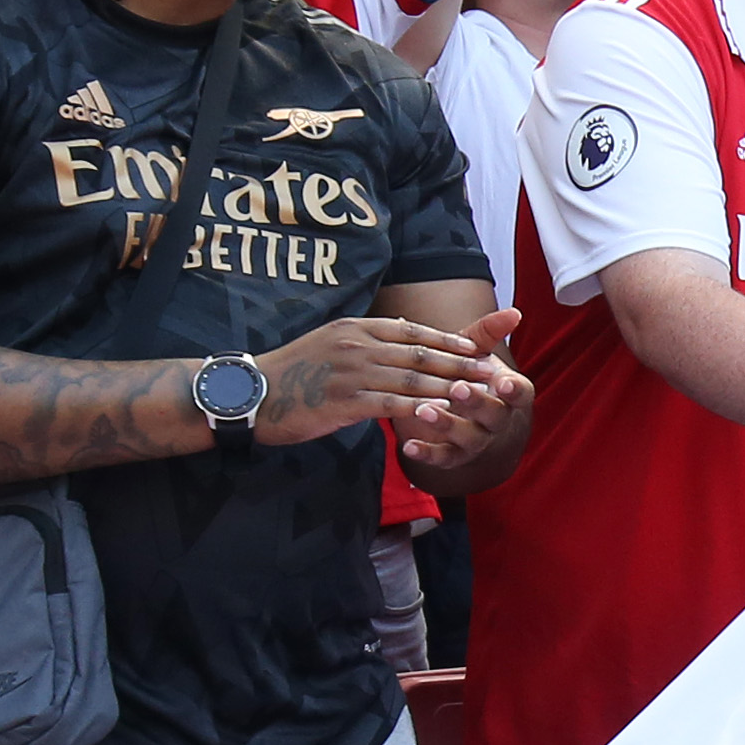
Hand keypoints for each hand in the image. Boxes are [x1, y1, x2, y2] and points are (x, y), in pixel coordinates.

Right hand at [254, 316, 510, 443]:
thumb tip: (403, 330)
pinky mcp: (343, 402)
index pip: (411, 331)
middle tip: (492, 371)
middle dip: (460, 363)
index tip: (477, 348)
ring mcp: (351, 373)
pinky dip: (420, 410)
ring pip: (411, 379)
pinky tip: (443, 416)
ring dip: (449, 386)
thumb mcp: (331, 341)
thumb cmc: (295, 371)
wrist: (252, 392)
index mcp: (356, 328)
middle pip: (419, 354)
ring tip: (478, 394)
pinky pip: (390, 406)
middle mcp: (357, 345)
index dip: (447, 340)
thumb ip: (368, 338)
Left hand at [387, 308, 531, 478]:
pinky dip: (426, 453)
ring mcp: (476, 439)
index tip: (505, 383)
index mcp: (509, 394)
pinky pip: (443, 457)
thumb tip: (513, 311)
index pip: (520, 393)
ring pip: (468, 437)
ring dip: (447, 424)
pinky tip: (408, 445)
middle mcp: (497, 420)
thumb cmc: (471, 379)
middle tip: (458, 388)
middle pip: (494, 415)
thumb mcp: (477, 355)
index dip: (515, 390)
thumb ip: (489, 334)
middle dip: (477, 402)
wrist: (466, 421)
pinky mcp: (453, 455)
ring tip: (423, 410)